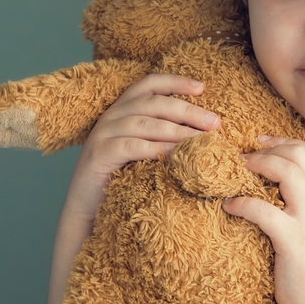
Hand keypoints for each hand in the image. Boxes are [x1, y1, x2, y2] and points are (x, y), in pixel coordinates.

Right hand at [42, 74, 220, 303]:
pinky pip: (130, 145)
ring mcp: (101, 136)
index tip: (203, 87)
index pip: (148, 84)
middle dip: (187, 110)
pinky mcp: (96, 157)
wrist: (89, 221)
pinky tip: (175, 157)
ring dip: (177, 129)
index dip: (174, 82)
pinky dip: (154, 147)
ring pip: (145, 122)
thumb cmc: (126, 190)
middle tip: (215, 124)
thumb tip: (209, 132)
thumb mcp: (149, 159)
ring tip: (202, 141)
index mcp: (123, 112)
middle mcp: (110, 118)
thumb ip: (167, 140)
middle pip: (153, 102)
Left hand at [223, 136, 304, 303]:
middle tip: (243, 160)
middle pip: (299, 154)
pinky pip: (263, 210)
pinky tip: (229, 206)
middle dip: (267, 151)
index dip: (283, 142)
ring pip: (287, 172)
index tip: (260, 145)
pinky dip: (242, 202)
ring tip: (236, 174)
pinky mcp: (293, 241)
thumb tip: (274, 182)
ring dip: (256, 167)